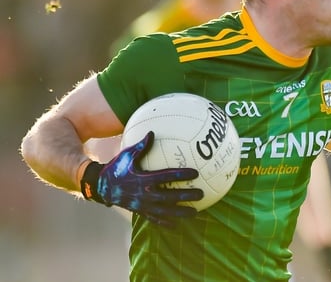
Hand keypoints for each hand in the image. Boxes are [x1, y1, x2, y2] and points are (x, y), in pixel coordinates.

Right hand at [80, 131, 203, 226]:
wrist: (101, 186)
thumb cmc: (117, 168)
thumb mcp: (128, 155)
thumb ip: (142, 146)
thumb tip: (152, 132)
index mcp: (143, 179)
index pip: (166, 176)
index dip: (181, 175)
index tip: (195, 173)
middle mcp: (144, 194)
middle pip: (169, 196)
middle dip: (186, 196)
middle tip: (201, 194)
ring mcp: (142, 205)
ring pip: (165, 211)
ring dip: (180, 213)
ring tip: (195, 213)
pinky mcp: (139, 211)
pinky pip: (154, 219)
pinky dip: (165, 223)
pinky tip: (177, 225)